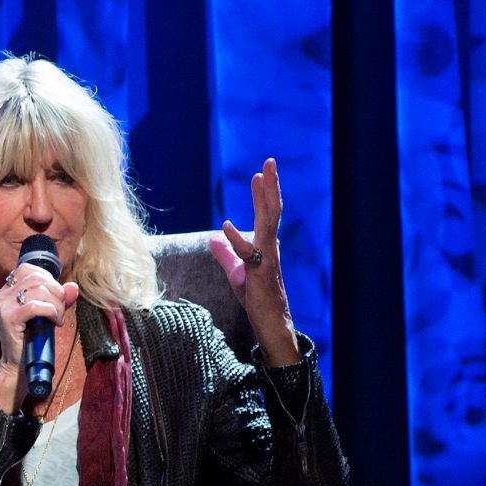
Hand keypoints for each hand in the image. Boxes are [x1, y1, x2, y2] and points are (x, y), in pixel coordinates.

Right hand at [0, 262, 78, 409]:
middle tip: (60, 311)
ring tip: (57, 319)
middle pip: (37, 278)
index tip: (55, 298)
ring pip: (39, 290)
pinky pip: (36, 305)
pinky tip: (53, 322)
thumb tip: (73, 287)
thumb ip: (59, 298)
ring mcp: (3, 305)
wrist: (18, 366)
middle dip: (57, 292)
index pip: (28, 268)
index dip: (48, 279)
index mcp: (7, 290)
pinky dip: (51, 312)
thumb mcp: (47, 314)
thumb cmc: (32, 340)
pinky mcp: (8, 318)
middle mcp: (2, 295)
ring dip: (56, 305)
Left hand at [210, 158, 300, 365]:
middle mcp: (271, 248)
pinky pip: (249, 254)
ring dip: (264, 200)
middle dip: (271, 186)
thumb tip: (213, 236)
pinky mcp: (260, 275)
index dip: (264, 194)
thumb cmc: (257, 298)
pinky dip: (237, 240)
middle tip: (270, 162)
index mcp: (267, 246)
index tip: (261, 173)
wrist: (270, 323)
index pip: (266, 214)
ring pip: (268, 224)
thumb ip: (226, 254)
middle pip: (272, 211)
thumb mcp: (237, 273)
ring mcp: (268, 260)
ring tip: (260, 178)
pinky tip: (225, 227)